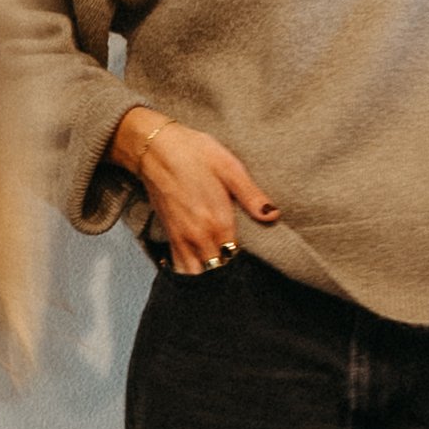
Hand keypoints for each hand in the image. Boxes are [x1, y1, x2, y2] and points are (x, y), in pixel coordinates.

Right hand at [114, 107, 278, 275]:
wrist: (155, 148)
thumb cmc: (195, 153)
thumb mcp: (229, 167)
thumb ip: (251, 196)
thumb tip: (273, 216)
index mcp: (218, 222)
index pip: (235, 259)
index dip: (246, 265)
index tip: (255, 264)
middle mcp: (199, 237)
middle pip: (215, 273)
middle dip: (226, 277)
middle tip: (238, 276)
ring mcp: (181, 239)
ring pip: (194, 276)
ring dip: (207, 279)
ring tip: (219, 275)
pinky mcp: (170, 236)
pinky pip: (178, 266)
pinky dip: (189, 274)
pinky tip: (200, 270)